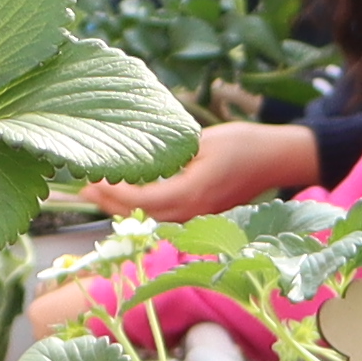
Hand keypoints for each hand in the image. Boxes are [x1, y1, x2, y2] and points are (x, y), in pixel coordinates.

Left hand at [89, 119, 319, 223]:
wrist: (278, 159)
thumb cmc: (245, 144)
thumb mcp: (202, 140)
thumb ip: (170, 154)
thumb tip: (135, 157)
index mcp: (193, 192)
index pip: (144, 199)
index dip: (115, 193)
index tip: (95, 178)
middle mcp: (193, 212)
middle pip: (142, 215)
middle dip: (110, 203)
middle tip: (84, 187)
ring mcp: (198, 217)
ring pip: (151, 219)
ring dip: (122, 209)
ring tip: (98, 192)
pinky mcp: (201, 215)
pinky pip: (164, 217)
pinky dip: (141, 209)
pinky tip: (125, 198)